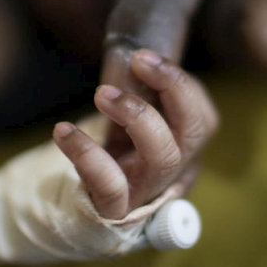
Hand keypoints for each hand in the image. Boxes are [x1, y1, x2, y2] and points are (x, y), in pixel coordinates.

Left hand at [53, 50, 218, 219]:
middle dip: (172, 86)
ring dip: (137, 115)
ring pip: (163, 158)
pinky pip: (110, 186)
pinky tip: (64, 131)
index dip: (179, 83)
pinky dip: (88, 155)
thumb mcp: (132, 109)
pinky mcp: (114, 210)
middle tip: (137, 58)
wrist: (74, 196)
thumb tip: (136, 58)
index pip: (202, 117)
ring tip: (101, 93)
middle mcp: (177, 171)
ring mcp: (147, 194)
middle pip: (196, 131)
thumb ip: (143, 86)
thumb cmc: (110, 144)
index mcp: (186, 147)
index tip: (142, 56)